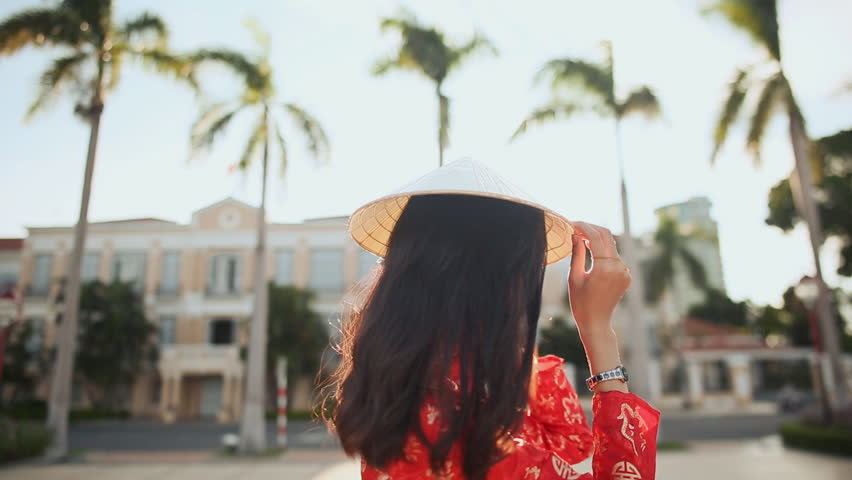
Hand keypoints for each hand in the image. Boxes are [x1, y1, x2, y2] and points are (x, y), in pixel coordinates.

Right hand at [568, 222, 630, 336]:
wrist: (596, 323)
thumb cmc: (580, 303)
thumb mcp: (574, 277)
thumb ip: (577, 254)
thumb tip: (576, 235)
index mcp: (605, 268)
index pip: (595, 237)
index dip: (583, 226)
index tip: (571, 223)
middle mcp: (619, 267)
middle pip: (606, 236)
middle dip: (590, 228)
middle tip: (575, 227)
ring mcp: (625, 271)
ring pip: (611, 245)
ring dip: (596, 239)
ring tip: (580, 237)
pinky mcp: (627, 275)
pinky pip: (614, 256)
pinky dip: (603, 250)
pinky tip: (591, 251)